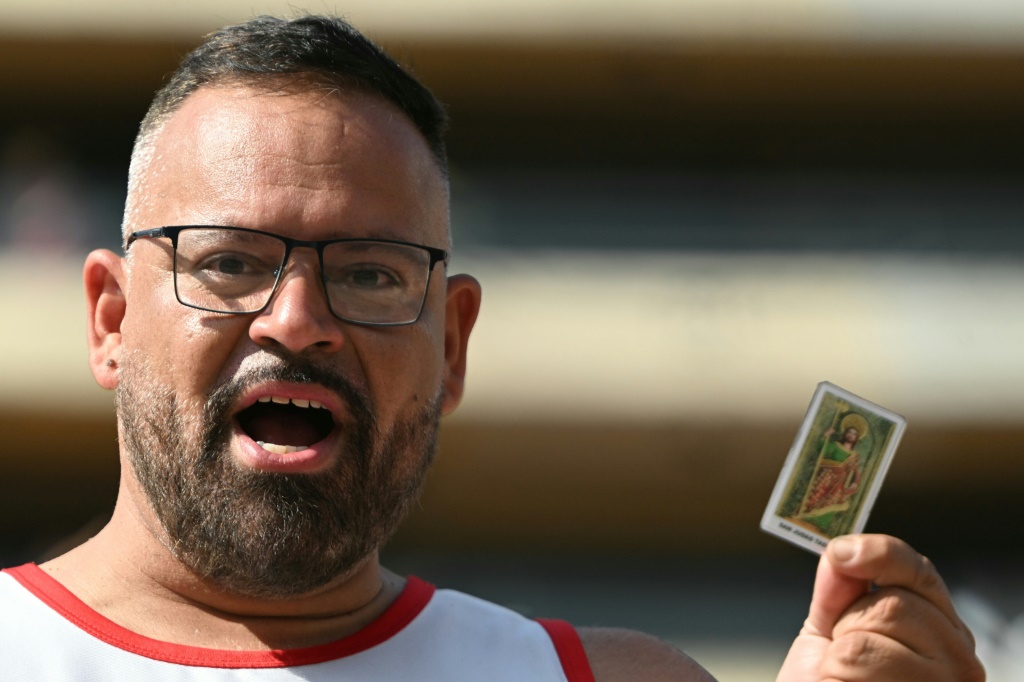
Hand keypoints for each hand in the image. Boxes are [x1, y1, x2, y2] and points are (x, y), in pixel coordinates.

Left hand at [777, 534, 983, 681]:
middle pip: (891, 606)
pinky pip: (853, 670)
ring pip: (865, 644)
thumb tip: (841, 549)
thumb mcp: (831, 627)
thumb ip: (840, 586)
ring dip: (836, 661)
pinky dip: (833, 680)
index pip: (919, 572)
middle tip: (843, 657)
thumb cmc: (827, 681)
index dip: (879, 554)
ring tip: (843, 681)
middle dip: (847, 626)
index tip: (840, 553)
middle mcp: (958, 662)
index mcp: (941, 629)